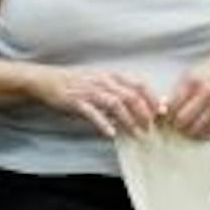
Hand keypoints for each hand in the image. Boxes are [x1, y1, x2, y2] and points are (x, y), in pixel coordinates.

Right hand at [36, 66, 164, 137]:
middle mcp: (103, 80)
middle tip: (150, 127)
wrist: (47, 80)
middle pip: (130, 95)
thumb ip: (117, 91)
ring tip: (136, 133)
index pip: (138, 84)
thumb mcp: (99, 81)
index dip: (152, 98)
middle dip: (143, 112)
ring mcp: (89, 90)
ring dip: (128, 120)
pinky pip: (93, 113)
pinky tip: (111, 133)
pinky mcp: (76, 101)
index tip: (161, 112)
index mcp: (111, 75)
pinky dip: (103, 123)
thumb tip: (137, 105)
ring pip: (115, 104)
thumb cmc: (76, 82)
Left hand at [164, 47, 209, 138]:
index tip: (165, 118)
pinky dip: (203, 133)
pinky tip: (199, 129)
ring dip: (189, 132)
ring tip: (186, 128)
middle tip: (174, 125)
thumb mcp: (191, 73)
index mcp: (193, 80)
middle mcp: (206, 92)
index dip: (165, 116)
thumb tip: (163, 109)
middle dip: (176, 125)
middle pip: (183, 120)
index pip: (172, 106)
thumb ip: (177, 90)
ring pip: (197, 129)